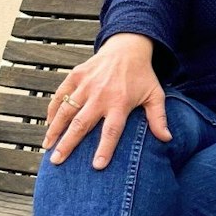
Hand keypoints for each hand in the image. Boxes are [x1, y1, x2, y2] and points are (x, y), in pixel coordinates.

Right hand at [44, 33, 168, 168]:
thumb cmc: (142, 76)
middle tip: (56, 161)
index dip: (105, 149)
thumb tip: (167, 140)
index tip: (97, 167)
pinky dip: (52, 110)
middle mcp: (100, 95)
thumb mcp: (155, 95)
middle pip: (82, 124)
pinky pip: (60, 95)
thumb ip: (158, 118)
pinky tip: (48, 124)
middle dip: (68, 144)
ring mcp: (86, 85)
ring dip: (55, 130)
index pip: (112, 131)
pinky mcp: (76, 75)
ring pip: (66, 111)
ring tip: (47, 147)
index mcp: (120, 103)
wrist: (127, 48)